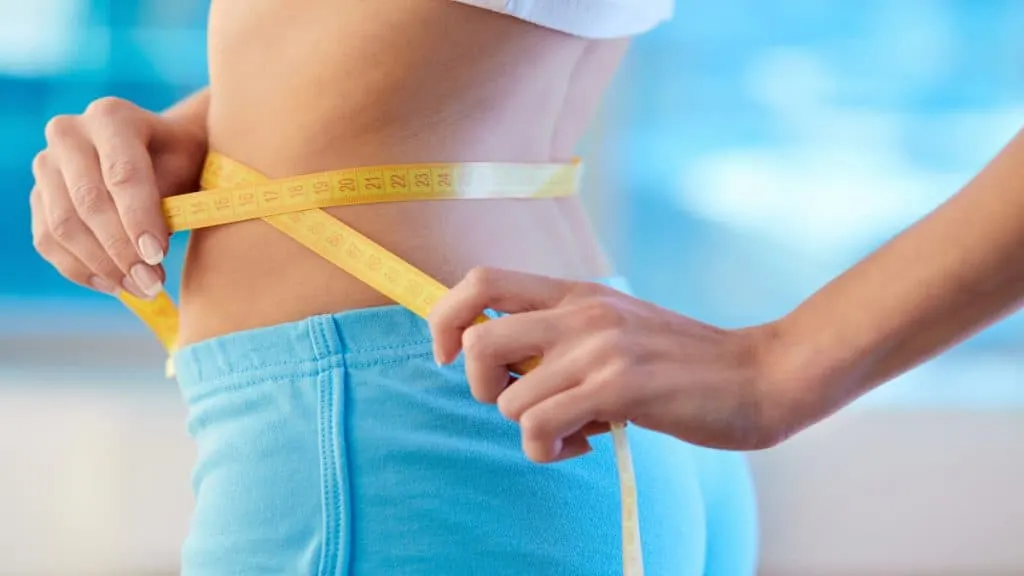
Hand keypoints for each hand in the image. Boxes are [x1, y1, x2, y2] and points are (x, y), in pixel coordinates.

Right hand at [30, 97, 206, 298]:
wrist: (158, 148)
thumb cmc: (182, 157)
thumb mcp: (191, 167)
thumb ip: (175, 199)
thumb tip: (151, 254)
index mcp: (112, 117)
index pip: (122, 174)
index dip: (139, 218)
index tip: (158, 256)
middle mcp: (69, 133)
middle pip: (89, 202)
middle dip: (122, 250)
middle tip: (152, 283)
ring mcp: (46, 164)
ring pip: (63, 225)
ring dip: (102, 266)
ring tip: (140, 288)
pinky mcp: (38, 196)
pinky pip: (47, 240)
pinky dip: (80, 269)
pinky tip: (113, 284)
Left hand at [428, 267, 784, 462]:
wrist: (758, 375)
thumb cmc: (682, 363)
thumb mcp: (616, 329)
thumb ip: (563, 334)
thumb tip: (504, 363)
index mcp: (576, 293)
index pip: (480, 280)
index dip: (444, 318)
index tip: (447, 356)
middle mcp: (581, 313)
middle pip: (476, 342)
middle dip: (479, 388)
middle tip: (518, 401)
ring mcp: (599, 348)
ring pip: (508, 400)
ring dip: (529, 431)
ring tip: (571, 429)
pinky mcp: (620, 387)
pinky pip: (541, 427)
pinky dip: (550, 449)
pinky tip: (586, 441)